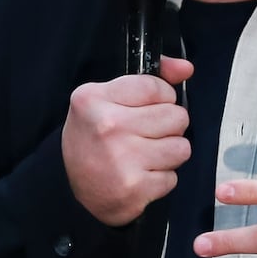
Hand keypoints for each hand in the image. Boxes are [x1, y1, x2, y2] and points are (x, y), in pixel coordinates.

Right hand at [61, 55, 192, 225]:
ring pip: (181, 148)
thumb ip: (150, 79)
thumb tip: (186, 68)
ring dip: (168, 153)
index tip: (150, 107)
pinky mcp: (133, 188)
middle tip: (147, 134)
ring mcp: (121, 159)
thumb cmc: (94, 139)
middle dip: (169, 126)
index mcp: (95, 98)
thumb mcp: (108, 98)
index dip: (162, 97)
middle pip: (176, 116)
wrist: (70, 189)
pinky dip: (160, 179)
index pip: (156, 87)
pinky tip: (140, 176)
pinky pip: (172, 178)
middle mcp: (108, 126)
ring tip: (145, 156)